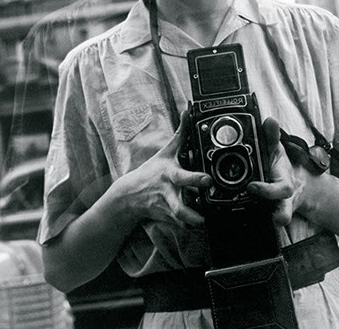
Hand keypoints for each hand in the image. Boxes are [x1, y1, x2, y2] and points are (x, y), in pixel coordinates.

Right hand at [118, 112, 211, 227]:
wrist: (130, 195)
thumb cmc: (152, 171)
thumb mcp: (166, 151)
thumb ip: (180, 133)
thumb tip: (188, 110)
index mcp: (170, 175)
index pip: (182, 177)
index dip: (196, 179)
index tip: (209, 180)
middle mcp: (169, 193)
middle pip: (180, 207)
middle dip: (193, 213)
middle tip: (206, 216)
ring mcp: (168, 209)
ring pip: (182, 222)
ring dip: (194, 223)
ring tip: (206, 222)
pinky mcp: (169, 220)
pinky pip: (182, 227)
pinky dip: (191, 227)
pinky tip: (201, 224)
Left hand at [247, 117, 308, 225]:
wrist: (293, 184)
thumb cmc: (280, 166)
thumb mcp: (276, 149)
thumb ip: (271, 136)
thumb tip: (270, 121)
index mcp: (283, 184)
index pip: (280, 189)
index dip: (267, 190)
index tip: (251, 187)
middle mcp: (281, 200)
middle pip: (284, 211)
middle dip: (278, 214)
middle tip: (265, 215)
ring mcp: (275, 210)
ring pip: (277, 220)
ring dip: (269, 222)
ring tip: (256, 226)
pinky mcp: (266, 216)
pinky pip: (263, 225)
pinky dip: (254, 226)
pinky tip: (239, 226)